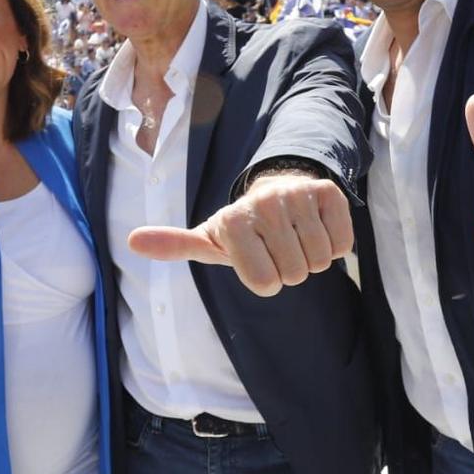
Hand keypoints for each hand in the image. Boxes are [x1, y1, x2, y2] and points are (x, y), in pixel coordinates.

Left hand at [128, 172, 353, 297]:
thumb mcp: (209, 239)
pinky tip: (314, 229)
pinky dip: (334, 245)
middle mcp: (263, 204)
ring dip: (312, 258)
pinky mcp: (327, 192)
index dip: (265, 280)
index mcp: (233, 221)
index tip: (256, 259)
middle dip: (290, 269)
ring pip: (321, 261)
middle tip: (277, 248)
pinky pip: (342, 245)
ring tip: (293, 238)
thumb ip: (174, 244)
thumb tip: (131, 241)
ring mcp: (297, 196)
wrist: (275, 190)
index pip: (266, 284)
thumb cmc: (241, 229)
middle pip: (296, 275)